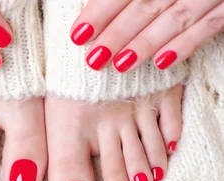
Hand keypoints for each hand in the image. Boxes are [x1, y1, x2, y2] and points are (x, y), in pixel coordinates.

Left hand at [71, 0, 223, 71]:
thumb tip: (92, 9)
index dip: (100, 11)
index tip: (78, 35)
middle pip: (146, 4)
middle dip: (117, 34)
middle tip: (94, 60)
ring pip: (175, 17)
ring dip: (145, 43)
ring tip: (120, 66)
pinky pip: (210, 25)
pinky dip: (186, 44)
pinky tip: (161, 63)